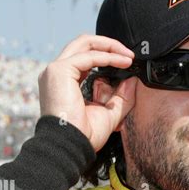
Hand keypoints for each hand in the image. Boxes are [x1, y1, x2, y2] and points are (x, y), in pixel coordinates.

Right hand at [38, 34, 136, 150]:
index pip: (85, 58)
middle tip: (130, 55)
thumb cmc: (84, 136)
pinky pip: (89, 56)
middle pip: (83, 44)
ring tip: (128, 56)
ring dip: (110, 46)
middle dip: (109, 45)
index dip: (107, 56)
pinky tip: (122, 62)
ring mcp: (56, 70)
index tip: (127, 63)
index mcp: (64, 82)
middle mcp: (57, 73)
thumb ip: (121, 97)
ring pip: (85, 43)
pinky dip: (108, 56)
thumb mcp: (109, 113)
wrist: (71, 146)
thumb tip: (132, 79)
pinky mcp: (59, 70)